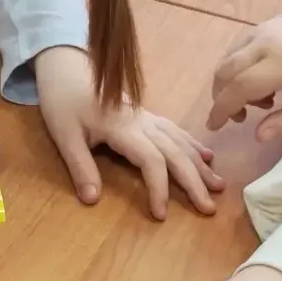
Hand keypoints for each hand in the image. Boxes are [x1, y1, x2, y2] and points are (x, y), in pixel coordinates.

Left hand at [36, 46, 224, 219]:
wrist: (66, 65)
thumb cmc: (62, 100)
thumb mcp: (64, 135)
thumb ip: (80, 166)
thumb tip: (92, 200)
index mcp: (123, 129)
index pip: (152, 161)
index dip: (160, 188)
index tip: (160, 215)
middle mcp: (141, 122)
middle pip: (175, 153)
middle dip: (194, 181)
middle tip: (210, 208)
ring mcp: (145, 116)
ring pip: (180, 141)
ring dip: (200, 164)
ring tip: (219, 185)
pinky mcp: (144, 113)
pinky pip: (175, 130)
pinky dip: (192, 144)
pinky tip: (206, 156)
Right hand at [208, 16, 281, 140]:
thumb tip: (259, 135)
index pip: (241, 86)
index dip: (223, 108)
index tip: (215, 126)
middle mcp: (266, 44)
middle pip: (226, 72)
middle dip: (222, 99)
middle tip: (239, 117)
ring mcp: (260, 32)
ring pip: (226, 61)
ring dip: (230, 85)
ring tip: (259, 100)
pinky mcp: (259, 27)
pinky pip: (235, 51)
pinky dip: (235, 70)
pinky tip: (258, 80)